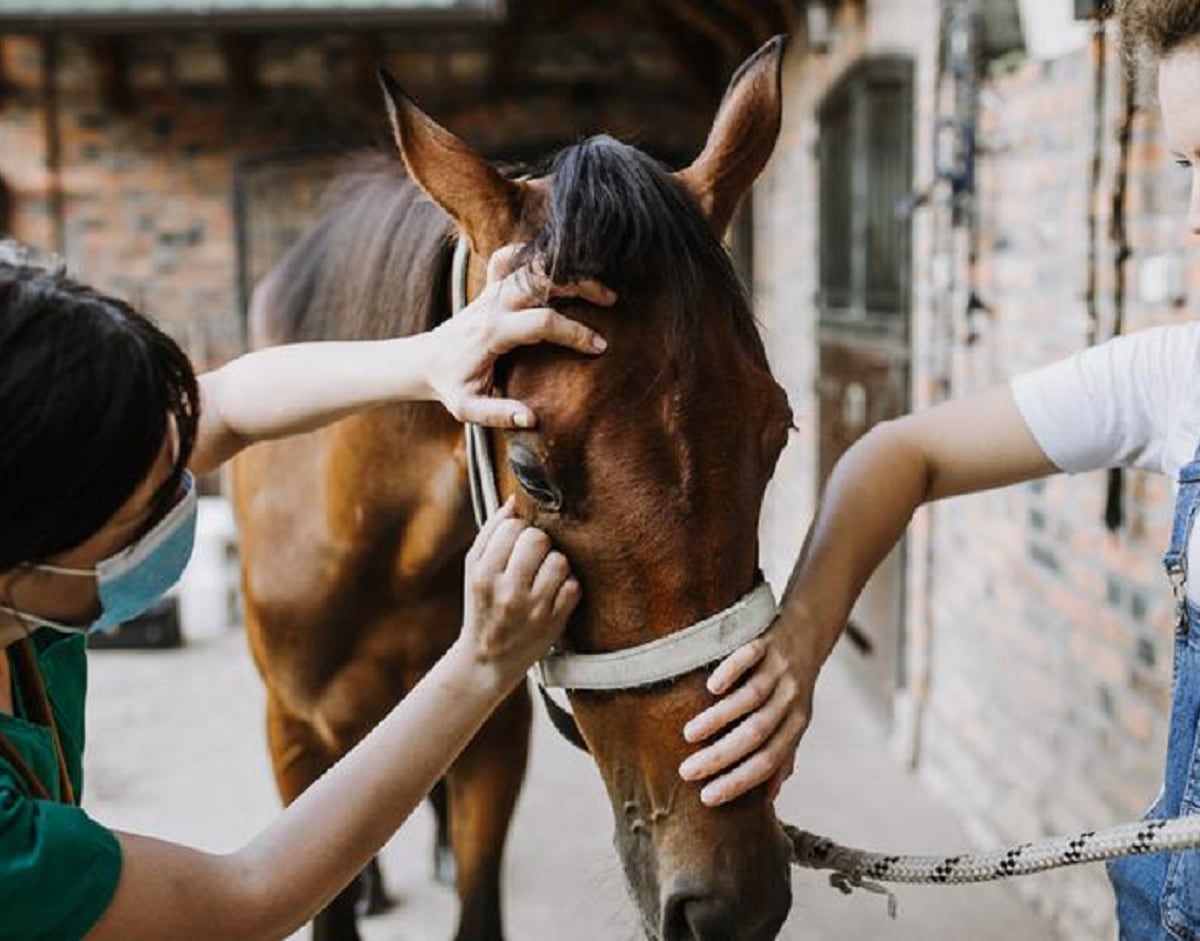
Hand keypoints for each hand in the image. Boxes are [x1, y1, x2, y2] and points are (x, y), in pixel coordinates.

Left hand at [425, 245, 614, 427]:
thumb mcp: (468, 408)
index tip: (599, 347)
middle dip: (580, 286)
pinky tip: (557, 264)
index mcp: (493, 332)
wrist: (425, 361)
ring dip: (566, 269)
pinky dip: (532, 254)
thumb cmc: (452, 386)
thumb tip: (530, 418)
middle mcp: (494, 304)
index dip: (574, 332)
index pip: (542, 322)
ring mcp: (491, 291)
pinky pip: (509, 257)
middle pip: (542, 280)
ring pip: (532, 265)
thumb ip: (497, 414)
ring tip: (597, 283)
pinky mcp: (490, 286)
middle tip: (611, 300)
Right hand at [458, 497, 580, 682]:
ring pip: (560, 560)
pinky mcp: (555, 622)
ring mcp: (533, 609)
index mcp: (482, 574)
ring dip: (556, 562)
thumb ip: (491, 533)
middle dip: (539, 541)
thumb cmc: (483, 606)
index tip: (516, 543)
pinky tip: (554, 593)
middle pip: (538, 539)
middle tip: (533, 555)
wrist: (487, 660)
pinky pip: (574, 586)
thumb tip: (514, 500)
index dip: (518, 529)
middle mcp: (507, 592)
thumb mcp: (474, 570)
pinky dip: (567, 586)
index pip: (512, 527)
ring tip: (544, 574)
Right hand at [677, 619, 817, 805]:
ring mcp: (779, 669)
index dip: (739, 781)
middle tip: (687, 772)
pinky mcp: (767, 642)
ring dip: (718, 719)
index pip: (768, 761)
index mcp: (797, 723)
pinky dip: (731, 672)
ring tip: (688, 735)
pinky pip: (749, 657)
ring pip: (750, 699)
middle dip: (721, 757)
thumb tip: (769, 799)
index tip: (707, 798)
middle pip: (756, 734)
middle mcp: (790, 699)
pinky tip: (711, 688)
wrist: (810, 630)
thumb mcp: (795, 719)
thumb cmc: (793, 684)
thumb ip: (783, 754)